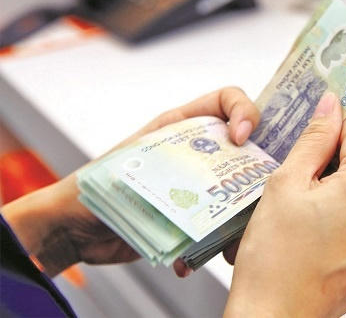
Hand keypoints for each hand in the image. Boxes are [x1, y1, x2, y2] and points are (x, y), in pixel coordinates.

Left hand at [1, 87, 258, 276]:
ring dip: (243, 215)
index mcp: (182, 126)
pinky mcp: (198, 216)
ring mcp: (201, 184)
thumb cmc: (93, 187)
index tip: (242, 138)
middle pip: (249, 148)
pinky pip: (223, 226)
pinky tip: (194, 258)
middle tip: (256, 194)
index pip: (229, 101)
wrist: (72, 231)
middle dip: (259, 170)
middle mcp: (198, 152)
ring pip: (243, 190)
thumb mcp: (133, 160)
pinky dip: (217, 244)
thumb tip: (214, 161)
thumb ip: (168, 155)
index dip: (245, 112)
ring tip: (231, 240)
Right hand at [224, 92, 345, 317]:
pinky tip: (324, 235)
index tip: (315, 134)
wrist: (274, 316)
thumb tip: (331, 105)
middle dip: (345, 165)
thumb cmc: (275, 256)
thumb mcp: (287, 182)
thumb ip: (315, 138)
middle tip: (308, 181)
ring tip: (314, 211)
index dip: (332, 131)